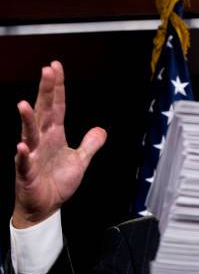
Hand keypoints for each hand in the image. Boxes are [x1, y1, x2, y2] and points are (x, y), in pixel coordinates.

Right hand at [13, 61, 106, 227]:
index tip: (56, 66)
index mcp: (54, 135)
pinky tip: (21, 146)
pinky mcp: (27, 173)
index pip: (57, 106)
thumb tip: (101, 129)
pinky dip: (23, 155)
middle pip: (43, 111)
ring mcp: (32, 155)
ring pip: (28, 133)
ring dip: (27, 119)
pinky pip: (24, 162)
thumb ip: (90, 144)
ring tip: (25, 104)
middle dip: (45, 92)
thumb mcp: (80, 161)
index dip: (57, 87)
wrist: (46, 206)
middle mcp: (41, 140)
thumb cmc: (58, 182)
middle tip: (47, 70)